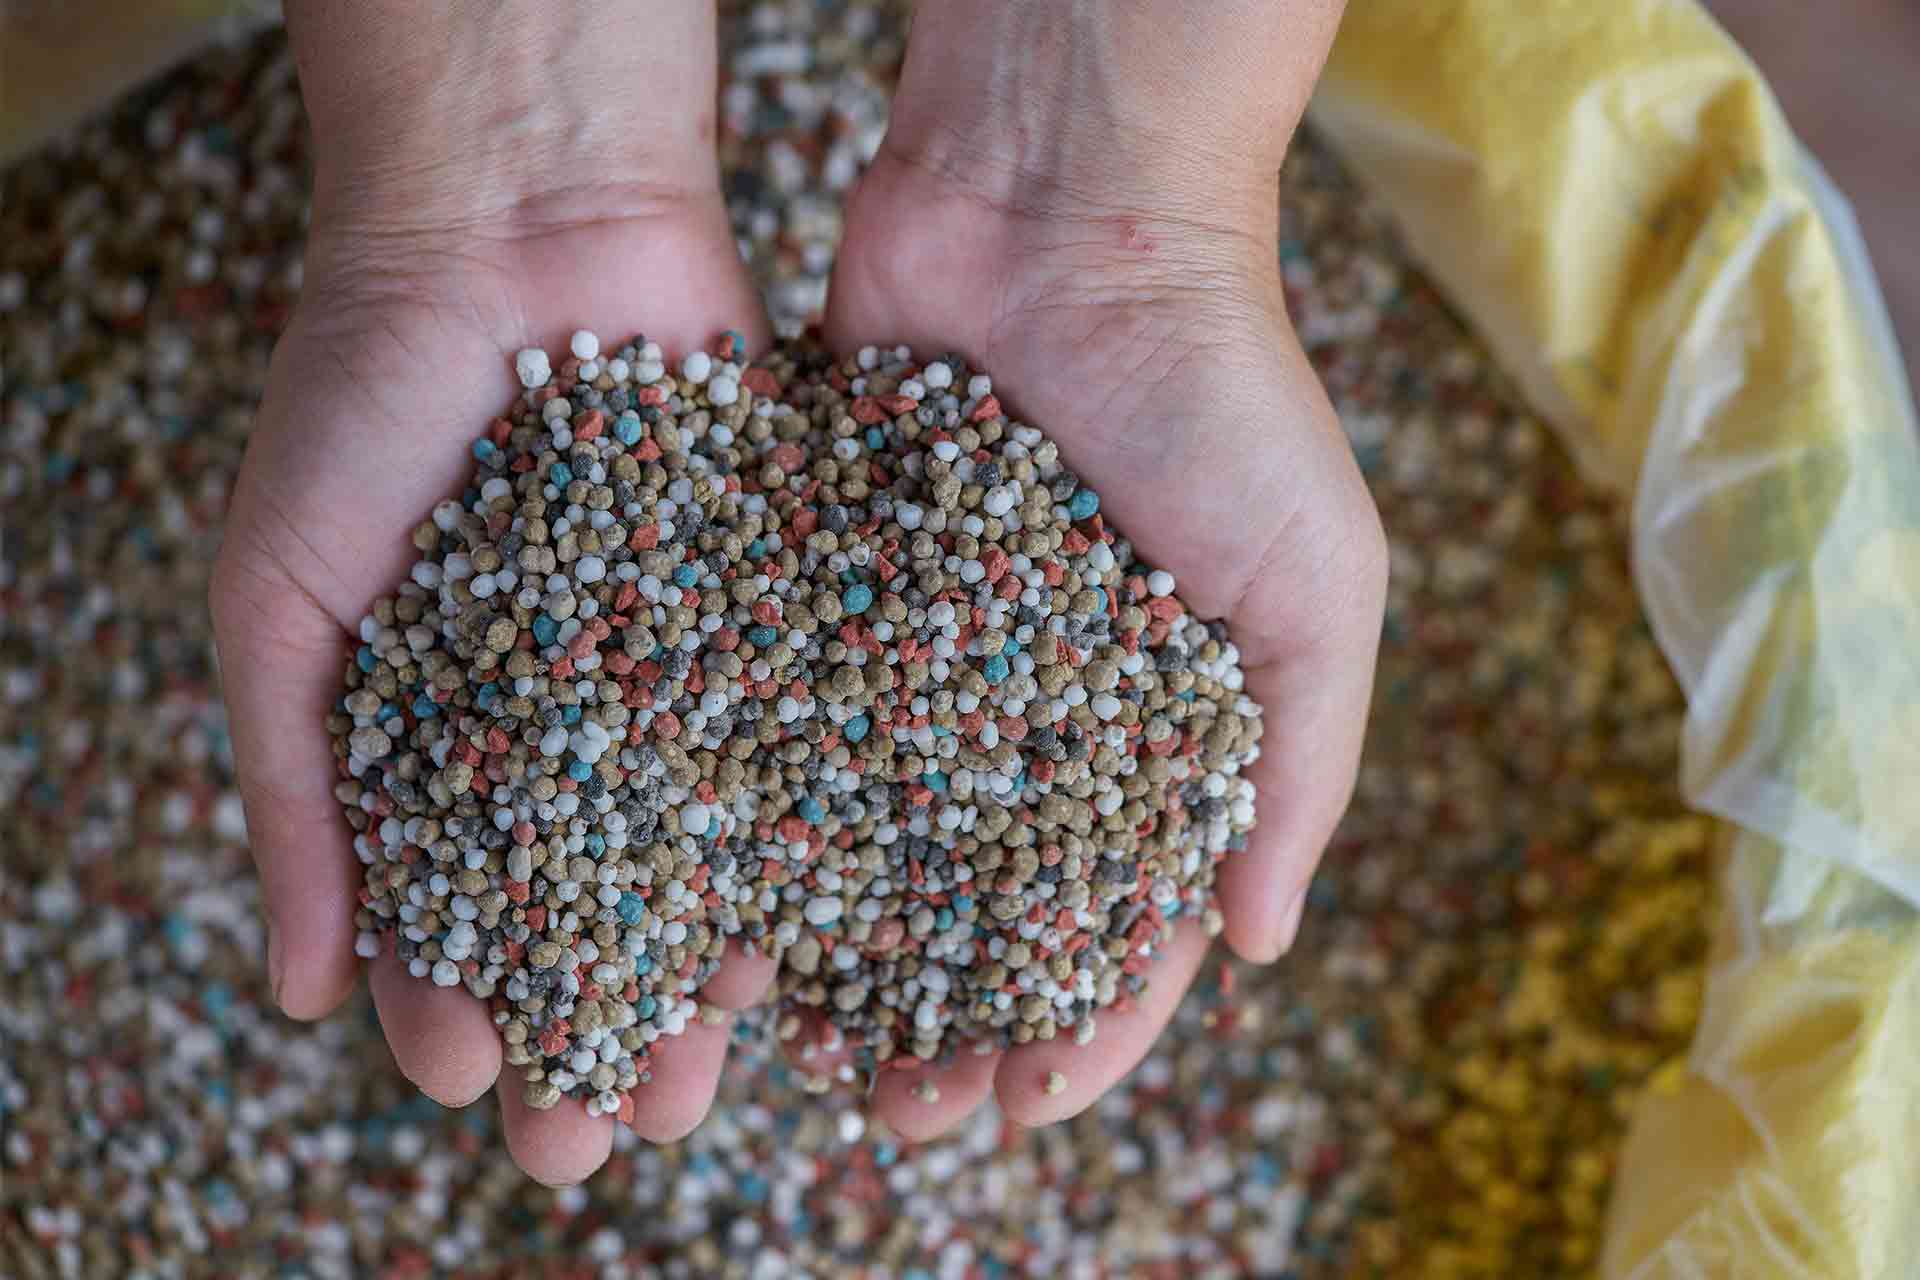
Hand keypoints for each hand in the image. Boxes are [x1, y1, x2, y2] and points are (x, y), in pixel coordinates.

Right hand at [210, 2, 775, 1184]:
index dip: (453, 999)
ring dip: (696, 977)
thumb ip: (293, 790)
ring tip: (705, 1081)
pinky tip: (799, 943)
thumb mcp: (281, 599)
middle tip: (607, 1140)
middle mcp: (570, 724)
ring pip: (696, 860)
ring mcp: (677, 677)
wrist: (520, 226)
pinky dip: (791, 850)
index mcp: (443, 732)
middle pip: (586, 908)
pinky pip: (787, 754)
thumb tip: (295, 992)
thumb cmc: (363, 402)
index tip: (468, 1084)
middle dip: (593, 1024)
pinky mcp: (772, 619)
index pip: (447, 903)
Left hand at [802, 0, 1384, 1138]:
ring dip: (844, 951)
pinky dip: (765, 819)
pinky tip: (727, 906)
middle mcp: (1038, 705)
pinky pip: (794, 725)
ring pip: (876, 838)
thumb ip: (1299, 764)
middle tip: (895, 1112)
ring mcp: (929, 653)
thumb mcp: (1316, 584)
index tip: (1024, 1101)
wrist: (1066, 212)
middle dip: (948, 1013)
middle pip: (987, 901)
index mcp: (1161, 722)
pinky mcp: (831, 588)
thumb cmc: (1220, 391)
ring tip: (796, 1052)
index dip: (1084, 1018)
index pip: (1127, 909)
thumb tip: (1253, 943)